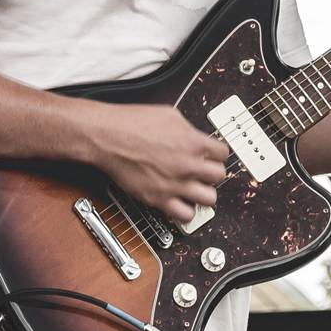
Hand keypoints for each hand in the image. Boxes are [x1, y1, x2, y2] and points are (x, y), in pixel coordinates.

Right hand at [87, 101, 229, 223]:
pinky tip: (181, 202)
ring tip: (195, 189)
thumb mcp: (170, 114)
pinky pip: (186, 215)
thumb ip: (188, 129)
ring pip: (209, 199)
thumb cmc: (131, 123)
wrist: (107, 136)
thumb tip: (195, 135)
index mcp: (193, 142)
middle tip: (203, 172)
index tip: (212, 156)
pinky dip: (186, 211)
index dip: (217, 154)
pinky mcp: (159, 198)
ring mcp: (175, 184)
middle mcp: (188, 165)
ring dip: (204, 193)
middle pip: (219, 176)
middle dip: (212, 173)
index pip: (223, 153)